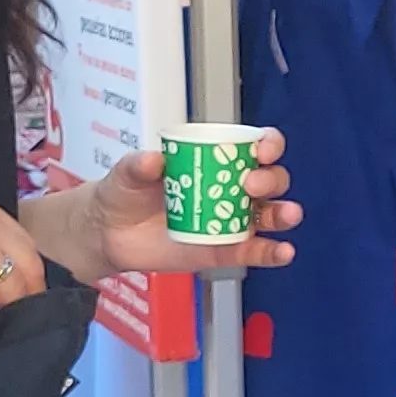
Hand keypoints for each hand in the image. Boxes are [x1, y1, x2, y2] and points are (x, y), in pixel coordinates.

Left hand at [84, 140, 302, 275]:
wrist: (109, 235)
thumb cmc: (125, 194)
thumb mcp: (126, 173)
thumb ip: (139, 165)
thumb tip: (154, 159)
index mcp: (214, 161)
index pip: (253, 146)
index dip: (268, 144)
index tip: (263, 148)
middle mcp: (231, 188)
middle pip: (269, 179)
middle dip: (271, 179)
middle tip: (252, 184)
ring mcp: (231, 220)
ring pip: (270, 215)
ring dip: (283, 213)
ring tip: (286, 214)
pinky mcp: (225, 251)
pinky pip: (255, 252)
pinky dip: (272, 252)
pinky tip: (283, 251)